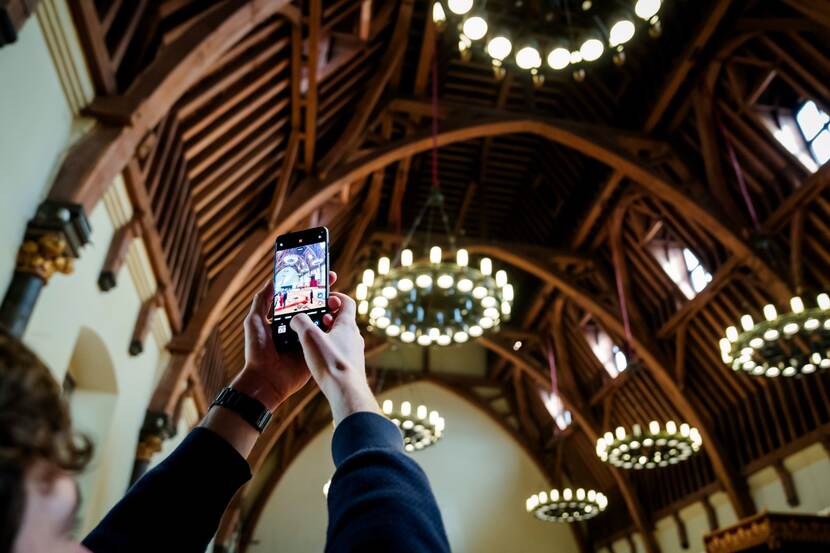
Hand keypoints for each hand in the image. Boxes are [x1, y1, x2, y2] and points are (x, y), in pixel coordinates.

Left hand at [231, 271, 338, 410]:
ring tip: (335, 296)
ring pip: (322, 318)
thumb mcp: (254, 321)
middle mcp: (296, 326)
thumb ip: (262, 300)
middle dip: (322, 291)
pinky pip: (326, 336)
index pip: (297, 297)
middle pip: (312, 305)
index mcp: (283, 319)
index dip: (306, 285)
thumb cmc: (257, 351)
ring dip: (330, 306)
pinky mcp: (315, 349)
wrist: (266, 380)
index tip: (314, 272)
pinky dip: (332, 326)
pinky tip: (338, 316)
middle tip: (331, 277)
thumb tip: (272, 280)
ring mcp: (307, 338)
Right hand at [290, 293, 378, 424]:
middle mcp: (354, 337)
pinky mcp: (351, 366)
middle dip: (326, 317)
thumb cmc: (330, 363)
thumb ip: (301, 322)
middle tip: (312, 319)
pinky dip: (329, 349)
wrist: (346, 392)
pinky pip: (340, 351)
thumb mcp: (309, 337)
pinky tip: (317, 358)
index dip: (335, 297)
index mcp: (347, 325)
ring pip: (341, 336)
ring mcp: (354, 352)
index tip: (322, 299)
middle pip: (342, 319)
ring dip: (327, 334)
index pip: (347, 302)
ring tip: (311, 339)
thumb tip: (296, 318)